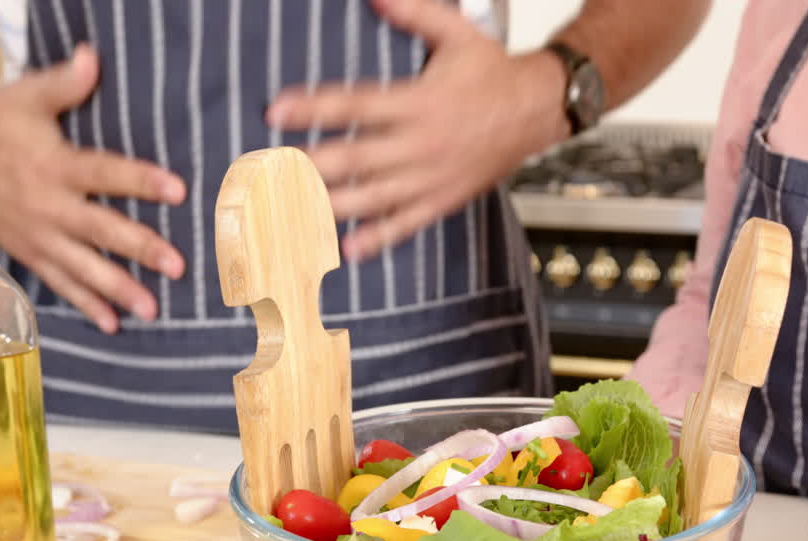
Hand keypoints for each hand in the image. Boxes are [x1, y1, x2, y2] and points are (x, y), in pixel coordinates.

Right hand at [0, 44, 185, 332]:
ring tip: (151, 309)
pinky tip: (112, 324)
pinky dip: (85, 305)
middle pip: (101, 229)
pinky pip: (59, 283)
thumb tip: (92, 58)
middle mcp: (48, 205)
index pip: (106, 173)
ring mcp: (38, 235)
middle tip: (176, 265)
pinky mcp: (29, 253)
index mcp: (54, 166)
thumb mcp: (26, 96)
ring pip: (83, 266)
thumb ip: (64, 83)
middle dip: (140, 248)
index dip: (142, 181)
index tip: (178, 190)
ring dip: (118, 289)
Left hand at [266, 0, 568, 260]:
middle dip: (309, 166)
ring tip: (291, 214)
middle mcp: (423, 144)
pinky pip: (407, 223)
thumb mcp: (457, 32)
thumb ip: (413, 12)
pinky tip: (347, 250)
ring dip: (330, 207)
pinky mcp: (443, 199)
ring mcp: (432, 177)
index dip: (313, 108)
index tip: (275, 111)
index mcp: (420, 102)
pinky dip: (378, 238)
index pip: (356, 106)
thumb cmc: (494, 73)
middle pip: (357, 159)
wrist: (539, 111)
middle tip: (268, 172)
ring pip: (374, 197)